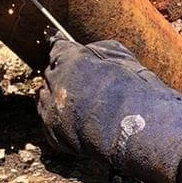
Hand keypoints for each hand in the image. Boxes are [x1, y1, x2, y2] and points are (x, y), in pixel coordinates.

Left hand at [38, 39, 181, 182]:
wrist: (137, 130)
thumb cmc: (136, 92)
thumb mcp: (122, 57)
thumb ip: (97, 51)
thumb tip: (88, 53)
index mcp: (71, 60)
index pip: (56, 47)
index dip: (63, 50)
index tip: (64, 50)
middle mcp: (55, 83)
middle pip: (50, 73)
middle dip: (61, 74)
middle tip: (78, 80)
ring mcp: (51, 110)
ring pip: (44, 97)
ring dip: (55, 96)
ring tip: (75, 102)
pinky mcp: (53, 134)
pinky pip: (47, 121)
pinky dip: (56, 119)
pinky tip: (73, 120)